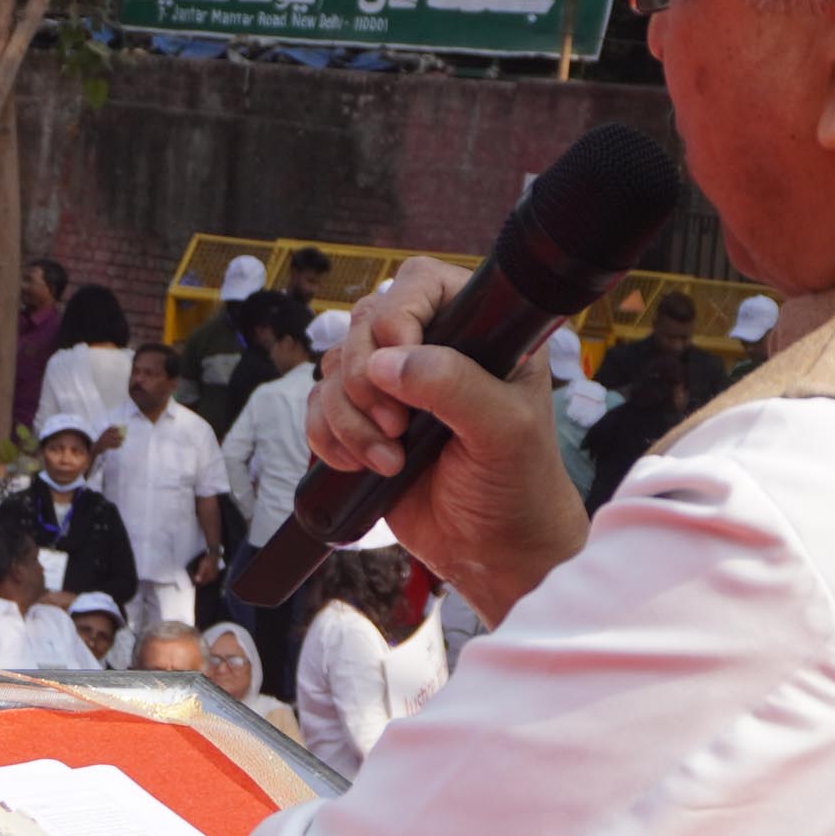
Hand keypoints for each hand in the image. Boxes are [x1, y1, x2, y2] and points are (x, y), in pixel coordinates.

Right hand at [306, 258, 590, 616]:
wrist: (492, 552)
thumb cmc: (516, 486)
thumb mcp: (503, 431)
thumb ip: (454, 386)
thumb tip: (387, 363)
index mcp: (478, 331)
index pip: (420, 283)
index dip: (398, 316)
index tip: (399, 367)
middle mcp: (431, 348)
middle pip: (364, 322)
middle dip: (366, 381)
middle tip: (399, 427)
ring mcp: (392, 386)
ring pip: (334, 367)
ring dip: (350, 419)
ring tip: (390, 461)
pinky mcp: (362, 422)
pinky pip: (317, 407)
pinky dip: (327, 438)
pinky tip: (362, 466)